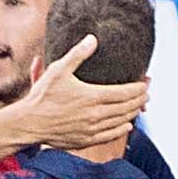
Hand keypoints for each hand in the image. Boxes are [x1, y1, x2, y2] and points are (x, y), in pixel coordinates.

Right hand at [14, 35, 150, 149]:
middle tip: (147, 92)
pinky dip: (122, 129)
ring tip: (140, 106)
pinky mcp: (87, 139)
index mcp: (92, 96)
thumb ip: (78, 54)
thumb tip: (93, 39)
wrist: (30, 123)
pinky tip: (127, 124)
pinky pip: (111, 135)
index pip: (125, 93)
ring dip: (133, 113)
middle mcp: (96, 114)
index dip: (138, 88)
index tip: (146, 82)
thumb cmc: (42, 95)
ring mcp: (93, 129)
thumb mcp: (58, 70)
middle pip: (127, 107)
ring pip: (121, 121)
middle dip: (140, 99)